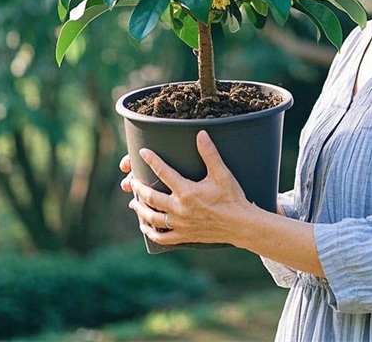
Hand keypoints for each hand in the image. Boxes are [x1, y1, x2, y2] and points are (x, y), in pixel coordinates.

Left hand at [125, 131, 249, 245]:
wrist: (240, 224)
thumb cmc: (232, 198)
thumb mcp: (222, 173)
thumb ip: (209, 154)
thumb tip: (201, 134)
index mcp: (187, 192)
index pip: (164, 173)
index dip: (152, 161)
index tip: (143, 152)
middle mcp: (180, 209)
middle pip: (151, 197)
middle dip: (139, 188)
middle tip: (131, 181)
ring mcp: (180, 225)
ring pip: (152, 218)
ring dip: (140, 209)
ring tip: (133, 202)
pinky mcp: (184, 236)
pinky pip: (162, 237)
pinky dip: (150, 232)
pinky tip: (145, 226)